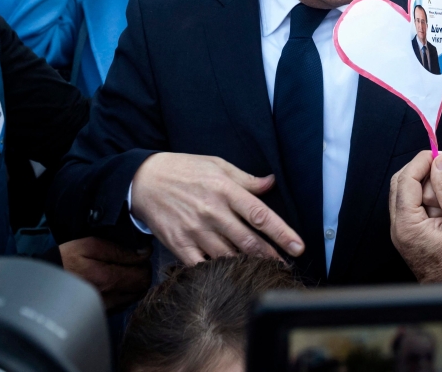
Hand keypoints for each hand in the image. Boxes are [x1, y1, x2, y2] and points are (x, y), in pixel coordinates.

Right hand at [59, 237, 151, 310]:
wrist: (46, 281)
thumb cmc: (67, 259)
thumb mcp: (91, 245)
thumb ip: (119, 250)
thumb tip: (144, 252)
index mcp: (108, 278)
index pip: (143, 274)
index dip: (144, 262)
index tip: (138, 253)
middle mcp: (111, 297)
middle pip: (142, 287)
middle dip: (142, 272)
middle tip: (133, 262)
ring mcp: (107, 307)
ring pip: (135, 296)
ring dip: (134, 283)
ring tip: (124, 271)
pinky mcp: (101, 311)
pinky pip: (124, 303)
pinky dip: (125, 293)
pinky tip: (115, 283)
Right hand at [131, 153, 304, 264]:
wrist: (143, 180)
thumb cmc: (184, 169)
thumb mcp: (217, 165)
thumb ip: (245, 179)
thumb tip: (272, 183)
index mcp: (224, 190)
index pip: (260, 215)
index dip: (282, 233)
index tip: (298, 246)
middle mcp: (212, 212)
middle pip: (248, 241)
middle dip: (271, 256)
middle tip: (286, 266)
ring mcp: (195, 230)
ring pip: (228, 256)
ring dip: (248, 266)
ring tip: (263, 272)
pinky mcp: (179, 244)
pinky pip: (202, 265)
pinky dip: (217, 272)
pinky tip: (230, 277)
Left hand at [390, 150, 441, 283]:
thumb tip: (441, 160)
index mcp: (407, 224)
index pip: (406, 179)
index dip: (422, 161)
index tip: (441, 153)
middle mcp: (398, 226)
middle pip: (402, 183)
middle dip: (423, 170)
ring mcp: (403, 230)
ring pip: (407, 192)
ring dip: (427, 183)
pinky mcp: (411, 233)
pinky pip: (414, 205)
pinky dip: (429, 196)